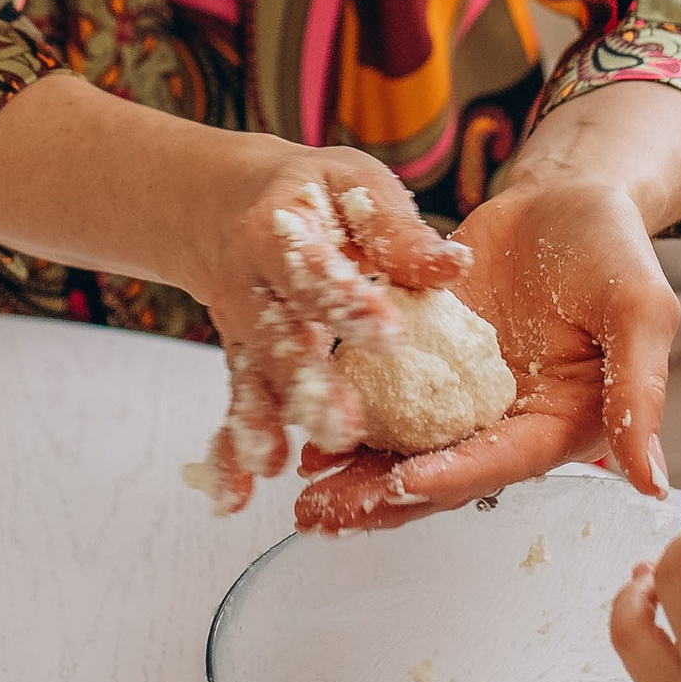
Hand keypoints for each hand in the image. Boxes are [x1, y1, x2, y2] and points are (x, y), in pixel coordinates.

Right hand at [174, 141, 467, 516]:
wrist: (227, 205)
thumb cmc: (310, 192)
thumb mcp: (354, 186)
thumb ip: (397, 231)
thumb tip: (453, 266)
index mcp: (283, 231)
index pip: (317, 268)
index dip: (350, 302)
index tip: (390, 335)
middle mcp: (254, 286)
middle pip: (280, 338)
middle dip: (308, 384)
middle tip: (342, 426)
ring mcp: (243, 331)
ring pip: (253, 381)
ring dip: (261, 425)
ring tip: (273, 464)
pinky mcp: (243, 364)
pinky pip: (236, 406)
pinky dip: (228, 454)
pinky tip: (232, 496)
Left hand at [293, 167, 674, 530]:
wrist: (561, 195)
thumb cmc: (612, 246)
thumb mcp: (640, 307)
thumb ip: (642, 389)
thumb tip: (655, 480)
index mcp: (560, 424)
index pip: (501, 462)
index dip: (452, 477)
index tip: (402, 484)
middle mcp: (506, 422)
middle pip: (442, 474)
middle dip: (382, 499)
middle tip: (322, 516)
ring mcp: (459, 397)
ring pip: (403, 449)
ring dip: (354, 477)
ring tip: (302, 497)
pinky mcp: (422, 364)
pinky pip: (380, 399)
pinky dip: (345, 419)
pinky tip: (302, 436)